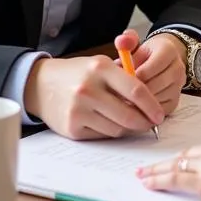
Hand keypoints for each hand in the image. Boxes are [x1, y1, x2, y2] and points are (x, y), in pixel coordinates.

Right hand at [23, 53, 165, 139]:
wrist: (41, 84)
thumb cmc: (78, 74)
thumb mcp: (101, 64)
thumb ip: (125, 77)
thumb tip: (151, 101)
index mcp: (100, 68)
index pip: (136, 90)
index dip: (152, 105)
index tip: (160, 113)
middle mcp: (89, 89)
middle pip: (128, 114)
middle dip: (144, 122)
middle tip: (150, 123)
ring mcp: (79, 110)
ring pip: (117, 129)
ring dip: (128, 128)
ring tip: (130, 122)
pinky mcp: (72, 128)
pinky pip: (102, 136)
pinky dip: (110, 132)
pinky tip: (111, 124)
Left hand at [115, 30, 185, 114]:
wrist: (160, 62)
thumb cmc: (144, 56)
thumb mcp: (134, 44)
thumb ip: (126, 41)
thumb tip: (121, 42)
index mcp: (168, 50)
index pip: (150, 68)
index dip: (133, 76)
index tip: (120, 81)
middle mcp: (178, 68)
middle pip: (155, 85)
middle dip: (135, 91)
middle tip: (119, 95)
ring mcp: (179, 86)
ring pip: (157, 100)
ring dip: (140, 103)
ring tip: (125, 101)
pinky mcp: (175, 101)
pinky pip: (159, 111)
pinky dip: (146, 112)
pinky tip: (134, 107)